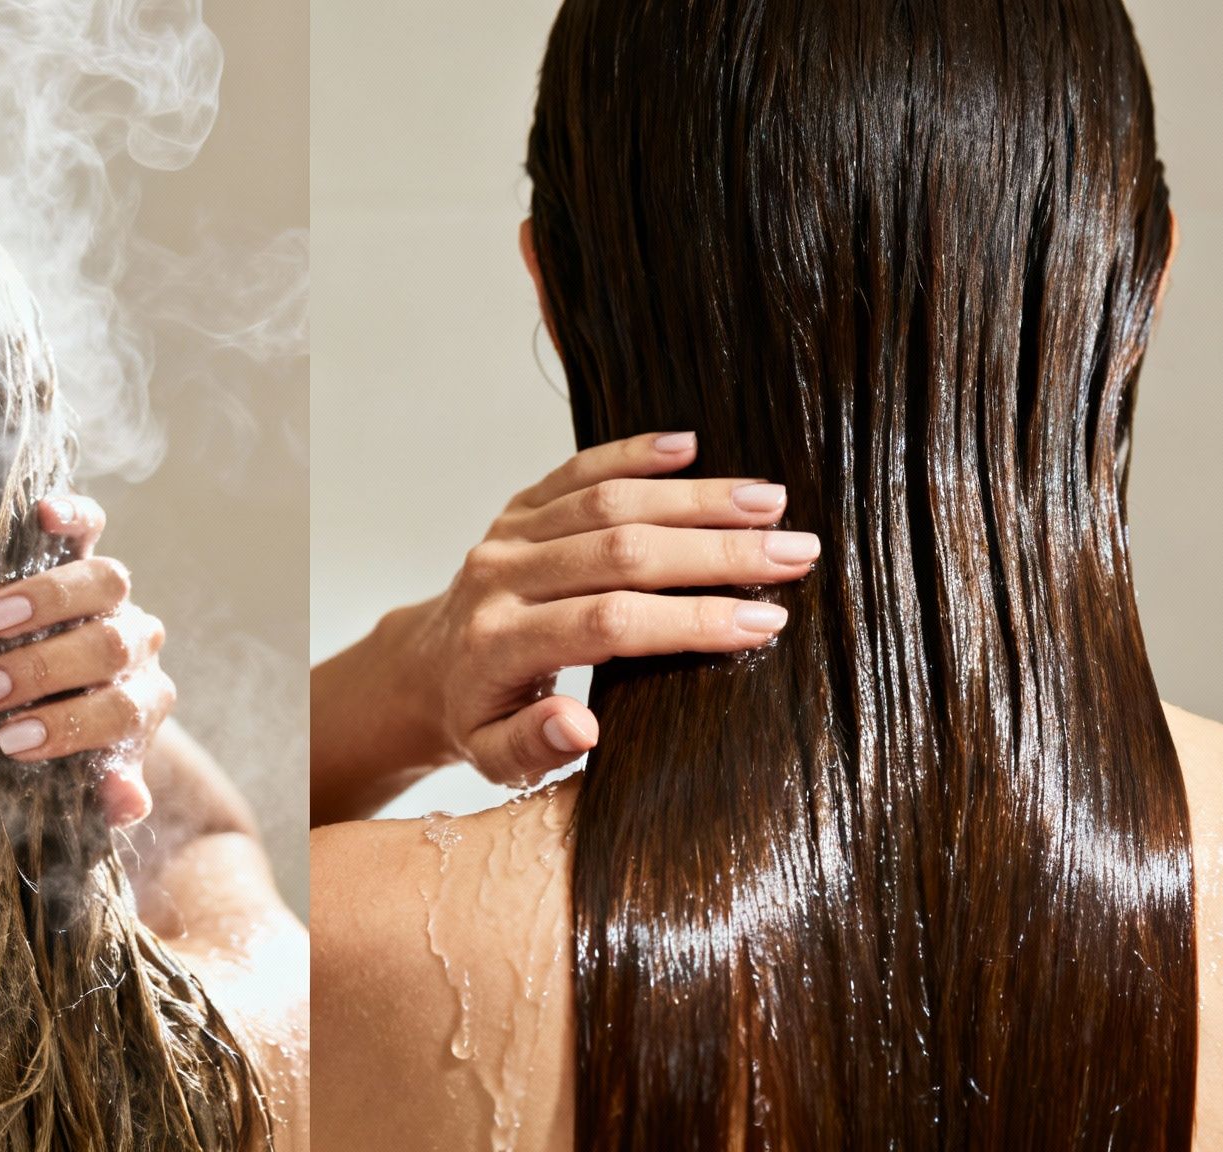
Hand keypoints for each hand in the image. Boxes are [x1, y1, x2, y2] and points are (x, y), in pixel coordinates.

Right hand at [0, 496, 171, 827]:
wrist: (74, 689)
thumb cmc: (69, 742)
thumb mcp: (86, 775)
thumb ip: (108, 791)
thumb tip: (124, 804)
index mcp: (140, 701)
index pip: (119, 710)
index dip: (68, 725)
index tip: (11, 742)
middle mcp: (135, 644)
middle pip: (109, 646)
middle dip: (43, 672)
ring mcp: (114, 598)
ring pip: (106, 581)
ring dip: (49, 600)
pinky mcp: (87, 552)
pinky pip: (92, 525)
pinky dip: (74, 515)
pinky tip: (42, 514)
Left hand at [407, 431, 816, 785]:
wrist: (425, 668)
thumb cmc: (478, 720)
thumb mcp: (497, 757)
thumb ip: (535, 745)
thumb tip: (582, 728)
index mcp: (500, 644)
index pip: (609, 622)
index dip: (689, 620)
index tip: (765, 621)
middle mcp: (501, 578)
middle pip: (620, 551)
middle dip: (716, 551)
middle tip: (796, 552)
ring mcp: (508, 534)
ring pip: (609, 501)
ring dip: (695, 497)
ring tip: (771, 501)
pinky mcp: (518, 507)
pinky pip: (578, 470)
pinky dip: (634, 453)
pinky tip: (692, 446)